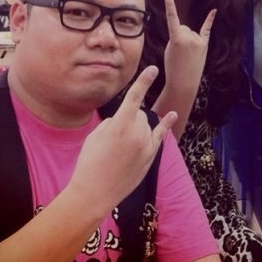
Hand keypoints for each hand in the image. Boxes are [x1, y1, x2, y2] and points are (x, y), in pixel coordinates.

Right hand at [67, 66, 176, 215]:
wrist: (94, 193)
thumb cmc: (89, 163)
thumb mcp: (95, 136)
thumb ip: (113, 122)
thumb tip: (124, 120)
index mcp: (120, 125)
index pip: (134, 97)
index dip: (144, 81)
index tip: (152, 68)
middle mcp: (137, 134)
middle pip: (138, 113)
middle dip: (128, 118)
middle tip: (112, 139)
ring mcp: (146, 146)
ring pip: (145, 125)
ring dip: (136, 129)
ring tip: (120, 148)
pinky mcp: (150, 157)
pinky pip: (159, 136)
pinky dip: (165, 125)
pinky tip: (172, 114)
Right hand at [162, 0, 215, 88]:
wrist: (184, 82)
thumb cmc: (173, 66)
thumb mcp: (170, 49)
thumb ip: (177, 36)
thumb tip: (185, 30)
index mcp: (177, 38)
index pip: (172, 18)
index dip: (169, 5)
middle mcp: (190, 37)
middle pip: (182, 27)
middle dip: (179, 37)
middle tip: (179, 52)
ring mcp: (199, 40)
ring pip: (190, 31)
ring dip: (188, 40)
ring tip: (186, 54)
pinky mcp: (205, 44)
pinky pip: (207, 29)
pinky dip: (209, 20)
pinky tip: (214, 10)